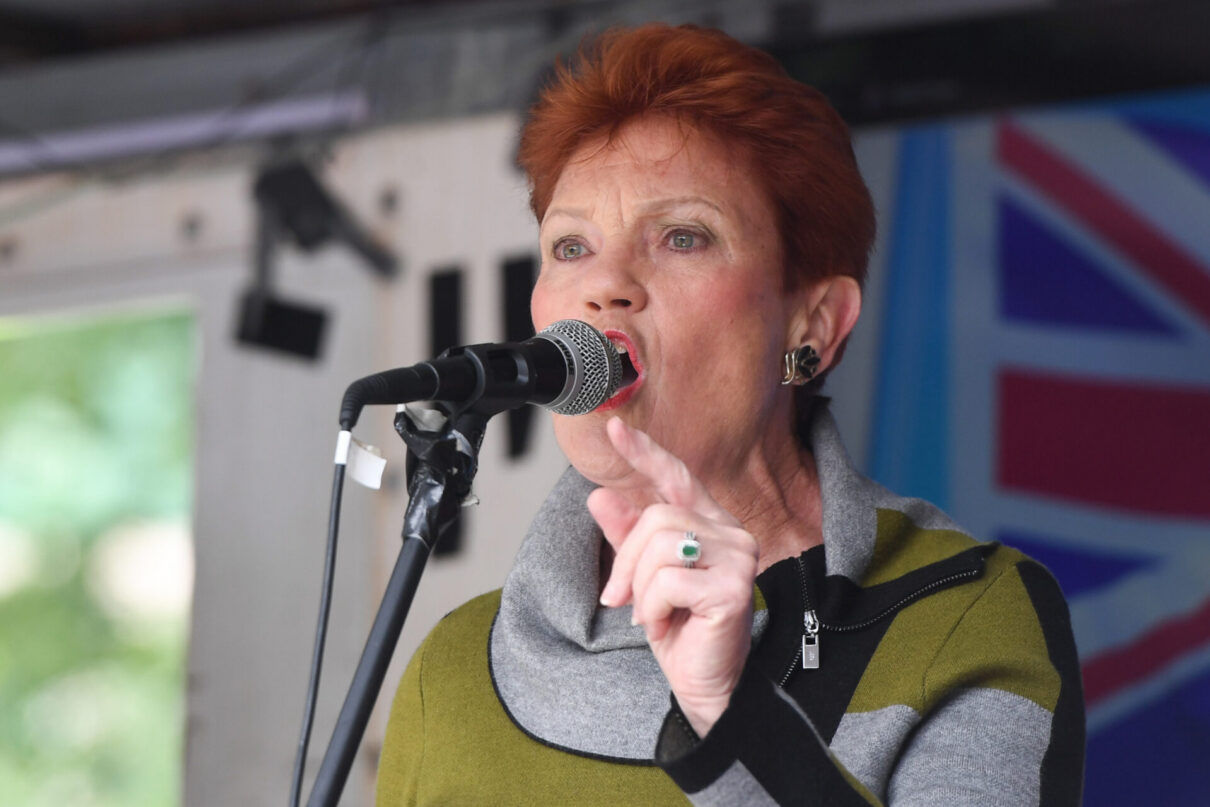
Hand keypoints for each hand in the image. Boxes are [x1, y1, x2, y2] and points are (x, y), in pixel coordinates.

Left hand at [588, 417, 759, 736]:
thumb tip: (598, 495)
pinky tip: (667, 625)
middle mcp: (731, 532)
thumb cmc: (681, 630)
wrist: (706, 684)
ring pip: (659, 546)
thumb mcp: (642, 579)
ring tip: (651, 614)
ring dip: (640, 588)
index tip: (614, 428)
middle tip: (621, 599)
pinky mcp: (733, 586)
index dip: (645, 453)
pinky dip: (652, 608)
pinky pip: (667, 581)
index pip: (676, 478)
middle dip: (626, 562)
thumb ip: (626, 537)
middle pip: (656, 518)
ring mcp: (737, 557)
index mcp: (710, 523)